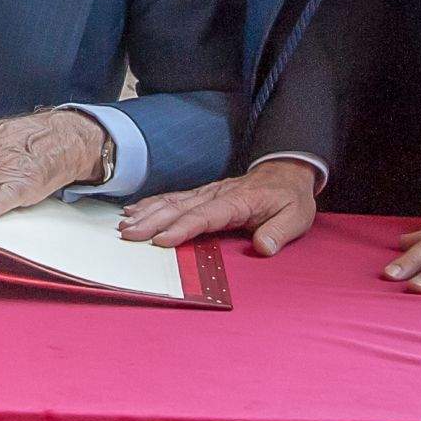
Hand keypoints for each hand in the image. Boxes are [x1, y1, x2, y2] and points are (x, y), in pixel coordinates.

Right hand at [117, 158, 319, 255]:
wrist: (287, 173)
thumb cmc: (290, 198)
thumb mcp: (296, 217)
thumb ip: (279, 232)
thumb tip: (263, 248)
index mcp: (238, 201)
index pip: (206, 216)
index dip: (182, 228)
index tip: (161, 240)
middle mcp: (217, 194)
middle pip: (180, 208)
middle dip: (152, 221)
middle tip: (128, 235)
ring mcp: (208, 192)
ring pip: (173, 201)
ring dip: (147, 212)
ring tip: (124, 225)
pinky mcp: (203, 194)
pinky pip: (175, 198)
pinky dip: (153, 204)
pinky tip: (135, 210)